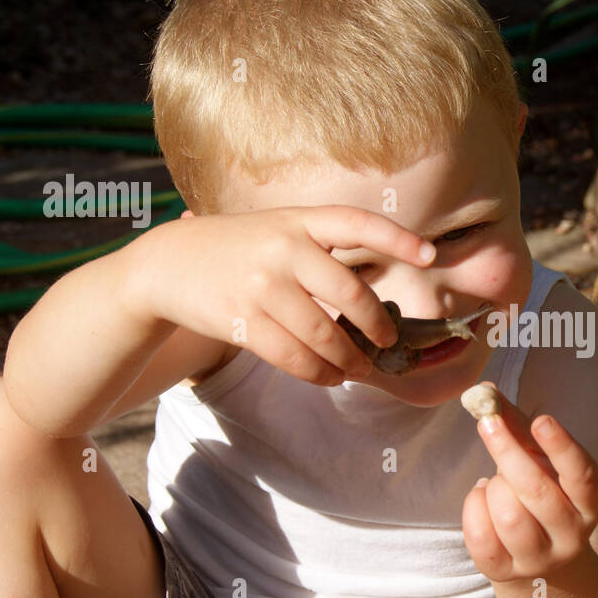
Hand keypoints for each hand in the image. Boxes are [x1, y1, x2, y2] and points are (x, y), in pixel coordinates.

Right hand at [137, 206, 434, 384]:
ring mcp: (262, 285)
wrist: (168, 265)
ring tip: (359, 369)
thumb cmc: (239, 249)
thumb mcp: (278, 229)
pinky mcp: (244, 321)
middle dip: (376, 325)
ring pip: (324, 334)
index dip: (397, 237)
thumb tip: (370, 298)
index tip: (429, 254)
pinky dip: (319, 373)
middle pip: (350, 293)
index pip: (357, 222)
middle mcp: (284, 248)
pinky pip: (295, 357)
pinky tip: (328, 377)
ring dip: (349, 360)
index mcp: (299, 220)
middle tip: (387, 342)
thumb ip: (319, 249)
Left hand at [460, 382, 597, 583]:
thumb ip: (518, 428)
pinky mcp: (504, 571)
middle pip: (537, 492)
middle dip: (507, 452)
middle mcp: (570, 535)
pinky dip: (474, 507)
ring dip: (492, 487)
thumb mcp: (541, 463)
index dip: (562, 447)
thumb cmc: (542, 495)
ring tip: (495, 481)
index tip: (542, 419)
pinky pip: (480, 535)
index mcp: (588, 503)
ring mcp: (538, 558)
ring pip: (507, 515)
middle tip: (486, 422)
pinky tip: (482, 498)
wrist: (541, 564)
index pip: (583, 475)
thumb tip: (485, 392)